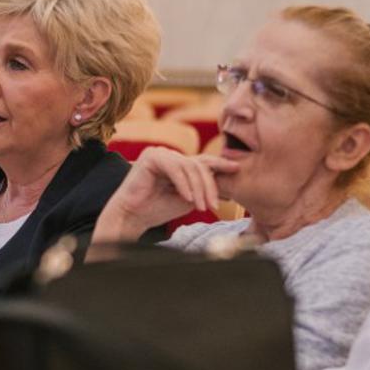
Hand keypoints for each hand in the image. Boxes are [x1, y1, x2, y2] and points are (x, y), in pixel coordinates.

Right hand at [93, 147, 239, 242]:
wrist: (132, 217)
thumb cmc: (157, 209)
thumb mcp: (188, 198)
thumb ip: (202, 189)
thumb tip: (228, 186)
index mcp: (178, 163)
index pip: (202, 161)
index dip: (220, 164)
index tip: (236, 169)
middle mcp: (169, 155)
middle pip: (198, 164)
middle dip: (209, 186)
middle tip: (214, 205)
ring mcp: (160, 153)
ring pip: (189, 167)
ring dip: (198, 189)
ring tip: (201, 207)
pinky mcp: (151, 156)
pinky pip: (175, 168)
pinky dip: (183, 184)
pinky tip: (187, 198)